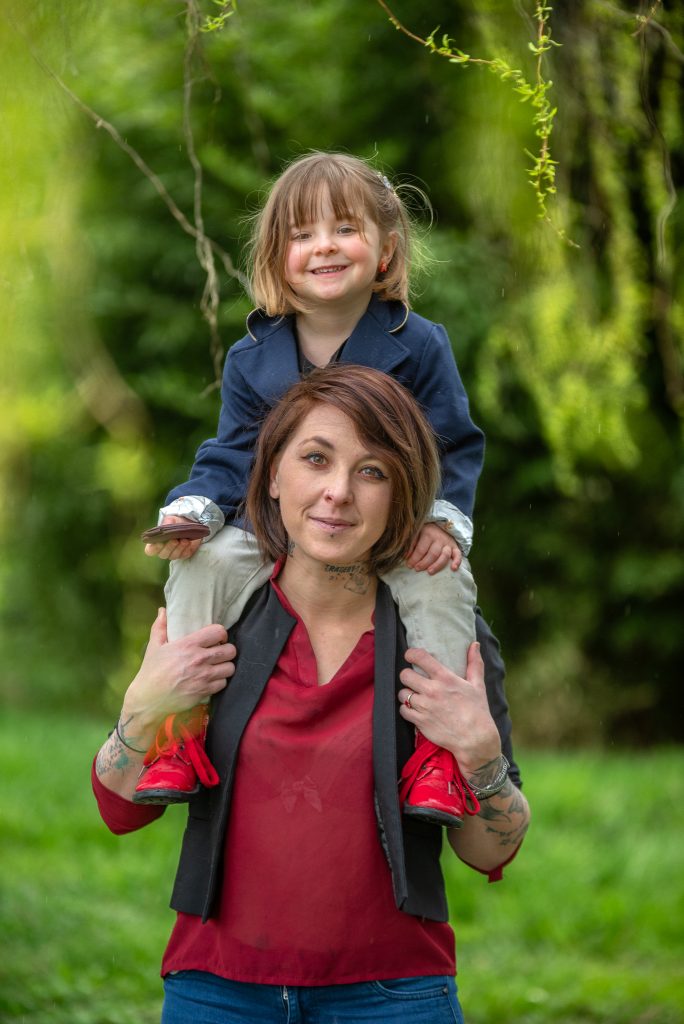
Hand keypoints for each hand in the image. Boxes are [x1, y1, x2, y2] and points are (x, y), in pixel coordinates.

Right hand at [122, 608, 235, 730]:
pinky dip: (219, 681)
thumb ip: (160, 627)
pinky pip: (223, 683)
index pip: (218, 632)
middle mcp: (200, 659)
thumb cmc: (151, 671)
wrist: (148, 699)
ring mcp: (204, 677)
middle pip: (230, 650)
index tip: (216, 638)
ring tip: (217, 667)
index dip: (221, 634)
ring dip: (225, 667)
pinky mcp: (205, 691)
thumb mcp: (154, 646)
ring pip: (230, 668)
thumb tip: (163, 611)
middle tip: (219, 653)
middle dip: (227, 650)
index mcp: (189, 645)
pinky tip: (211, 680)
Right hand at [144, 515, 203, 560]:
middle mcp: (163, 551)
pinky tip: (188, 543)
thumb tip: (167, 524)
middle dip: (169, 547)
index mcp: (155, 543)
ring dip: (179, 548)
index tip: (160, 543)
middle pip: (163, 554)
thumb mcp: (170, 519)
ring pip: (173, 556)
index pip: (150, 550)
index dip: (154, 548)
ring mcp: (172, 554)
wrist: (187, 526)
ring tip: (184, 540)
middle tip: (175, 540)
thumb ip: (167, 521)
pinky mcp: (183, 555)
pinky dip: (186, 549)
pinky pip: (183, 555)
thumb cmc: (174, 523)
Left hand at [398, 643, 500, 774]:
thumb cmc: (477, 711)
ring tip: (414, 695)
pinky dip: (406, 709)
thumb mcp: (477, 685)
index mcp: (445, 678)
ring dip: (407, 693)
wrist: (475, 739)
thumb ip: (474, 663)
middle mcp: (432, 690)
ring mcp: (424, 707)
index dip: (411, 654)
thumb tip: (475, 644)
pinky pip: (403, 710)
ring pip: (402, 693)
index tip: (410, 656)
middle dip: (407, 676)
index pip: (420, 658)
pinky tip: (414, 709)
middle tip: (413, 679)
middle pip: (405, 675)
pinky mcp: (420, 721)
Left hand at [406, 523, 461, 574]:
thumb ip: (411, 544)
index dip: (415, 558)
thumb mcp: (417, 533)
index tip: (409, 565)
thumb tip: (406, 556)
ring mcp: (448, 544)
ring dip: (437, 565)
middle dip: (424, 562)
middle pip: (433, 553)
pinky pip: (458, 555)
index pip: (421, 549)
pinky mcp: (455, 548)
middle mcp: (439, 539)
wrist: (441, 526)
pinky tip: (453, 569)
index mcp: (428, 534)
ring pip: (444, 555)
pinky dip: (457, 562)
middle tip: (417, 569)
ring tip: (430, 572)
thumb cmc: (426, 532)